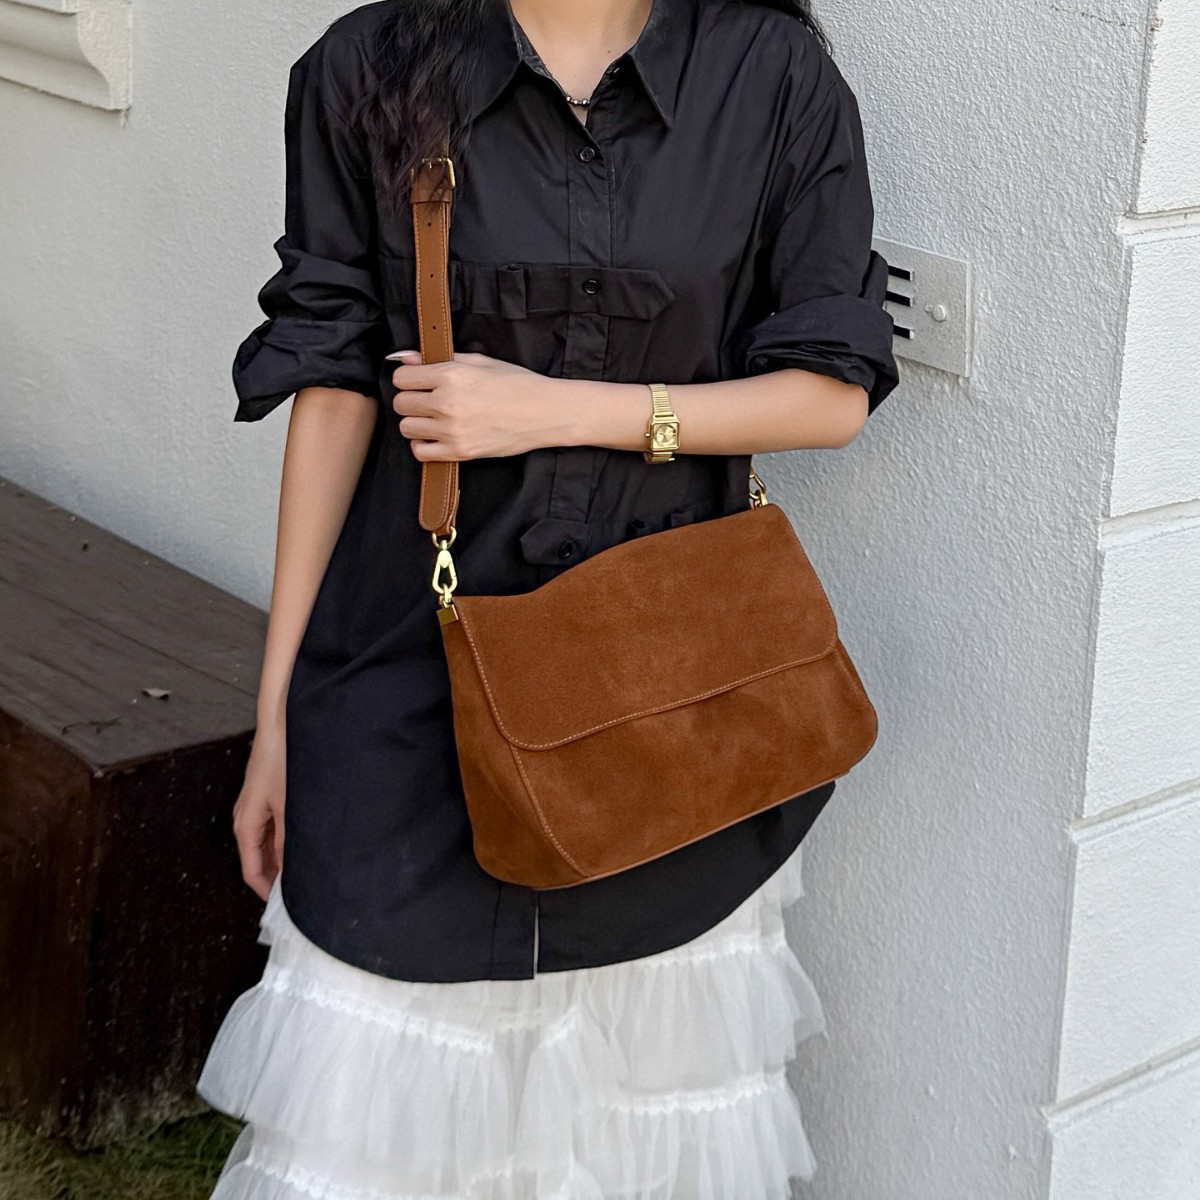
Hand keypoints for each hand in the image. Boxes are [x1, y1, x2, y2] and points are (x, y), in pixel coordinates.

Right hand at [233, 714, 286, 901]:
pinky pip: (271, 829)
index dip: (267, 891)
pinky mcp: (265, 798)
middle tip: (301, 891)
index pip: (251, 871)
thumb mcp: (288, 808)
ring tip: (305, 871)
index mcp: (245, 826)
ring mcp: (255, 809)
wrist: (280, 728)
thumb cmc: (281, 763)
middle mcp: (245, 820)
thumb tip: (291, 872)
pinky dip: (283, 842)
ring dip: (281, 859)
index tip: (285, 906)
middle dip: (275, 877)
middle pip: (257, 860)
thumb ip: (288, 842)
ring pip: (265, 845)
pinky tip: (302, 845)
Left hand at [388, 350, 562, 460]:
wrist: (544, 412)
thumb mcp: (480, 361)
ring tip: (434, 418)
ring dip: (416, 422)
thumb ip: (441, 359)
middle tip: (427, 400)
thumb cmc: (516, 384)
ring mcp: (452, 430)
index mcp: (452, 375)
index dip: (407, 377)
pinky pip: (420, 452)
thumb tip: (406, 357)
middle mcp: (447, 403)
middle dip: (411, 400)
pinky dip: (424, 445)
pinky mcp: (460, 452)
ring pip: (406, 428)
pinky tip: (437, 436)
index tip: (416, 381)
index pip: (401, 377)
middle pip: (401, 403)